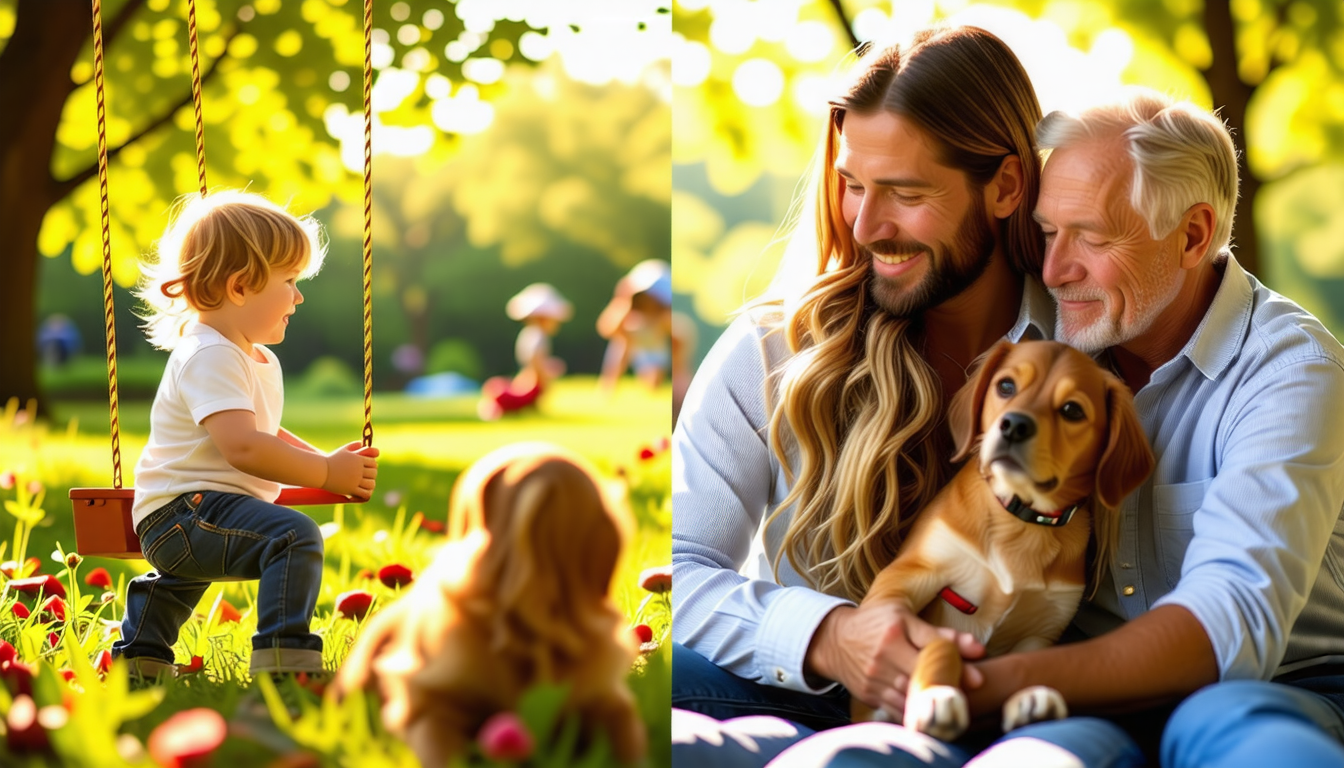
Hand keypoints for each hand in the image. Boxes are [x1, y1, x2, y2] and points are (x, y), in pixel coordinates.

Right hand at [322, 443, 378, 498]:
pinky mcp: (350, 489)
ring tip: (364, 485)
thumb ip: (353, 445)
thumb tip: (362, 443)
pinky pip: (365, 493)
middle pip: (374, 473)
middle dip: (371, 475)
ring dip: (370, 485)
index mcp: (358, 460)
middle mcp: (358, 469)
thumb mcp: (343, 450)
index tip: (367, 469)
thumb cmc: (332, 460)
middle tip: (366, 477)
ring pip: (371, 484)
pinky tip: (361, 492)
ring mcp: (355, 480)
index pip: (373, 463)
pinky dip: (366, 493)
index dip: (372, 466)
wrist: (321, 471)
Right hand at [805, 602, 984, 711]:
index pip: (931, 644)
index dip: (957, 657)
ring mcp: (876, 676)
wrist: (834, 640)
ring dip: (935, 701)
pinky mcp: (870, 694)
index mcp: (895, 628)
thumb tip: (977, 648)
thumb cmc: (875, 622)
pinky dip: (916, 712)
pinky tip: (931, 711)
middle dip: (949, 683)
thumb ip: (939, 632)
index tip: (978, 670)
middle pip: (923, 673)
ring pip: (912, 694)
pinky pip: (898, 708)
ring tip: (955, 702)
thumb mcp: (903, 615)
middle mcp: (884, 653)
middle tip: (972, 689)